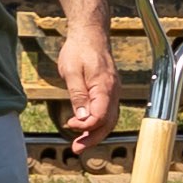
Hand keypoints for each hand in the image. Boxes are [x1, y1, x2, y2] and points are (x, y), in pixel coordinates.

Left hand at [55, 15, 118, 141]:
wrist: (90, 33)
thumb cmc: (79, 49)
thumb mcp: (72, 72)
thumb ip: (78, 96)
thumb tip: (82, 119)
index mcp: (105, 87)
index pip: (100, 116)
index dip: (85, 126)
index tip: (69, 125)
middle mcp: (113, 91)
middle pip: (107, 122)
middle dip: (92, 138)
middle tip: (76, 149)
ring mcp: (113, 91)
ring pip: (109, 119)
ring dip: (95, 133)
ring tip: (80, 143)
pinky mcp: (109, 90)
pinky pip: (107, 111)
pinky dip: (97, 123)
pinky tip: (85, 127)